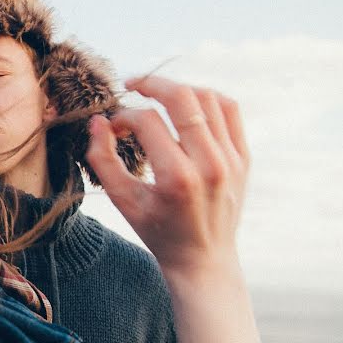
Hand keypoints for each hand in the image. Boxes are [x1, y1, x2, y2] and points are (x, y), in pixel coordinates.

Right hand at [86, 76, 248, 285]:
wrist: (203, 259)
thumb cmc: (157, 231)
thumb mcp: (122, 201)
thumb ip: (102, 159)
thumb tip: (98, 120)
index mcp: (177, 178)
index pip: (147, 122)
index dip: (123, 117)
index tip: (113, 126)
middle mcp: (210, 164)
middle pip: (182, 98)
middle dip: (152, 84)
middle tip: (132, 84)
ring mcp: (231, 159)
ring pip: (207, 98)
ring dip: (178, 90)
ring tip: (158, 96)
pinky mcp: (244, 158)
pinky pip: (229, 110)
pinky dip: (207, 99)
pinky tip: (187, 106)